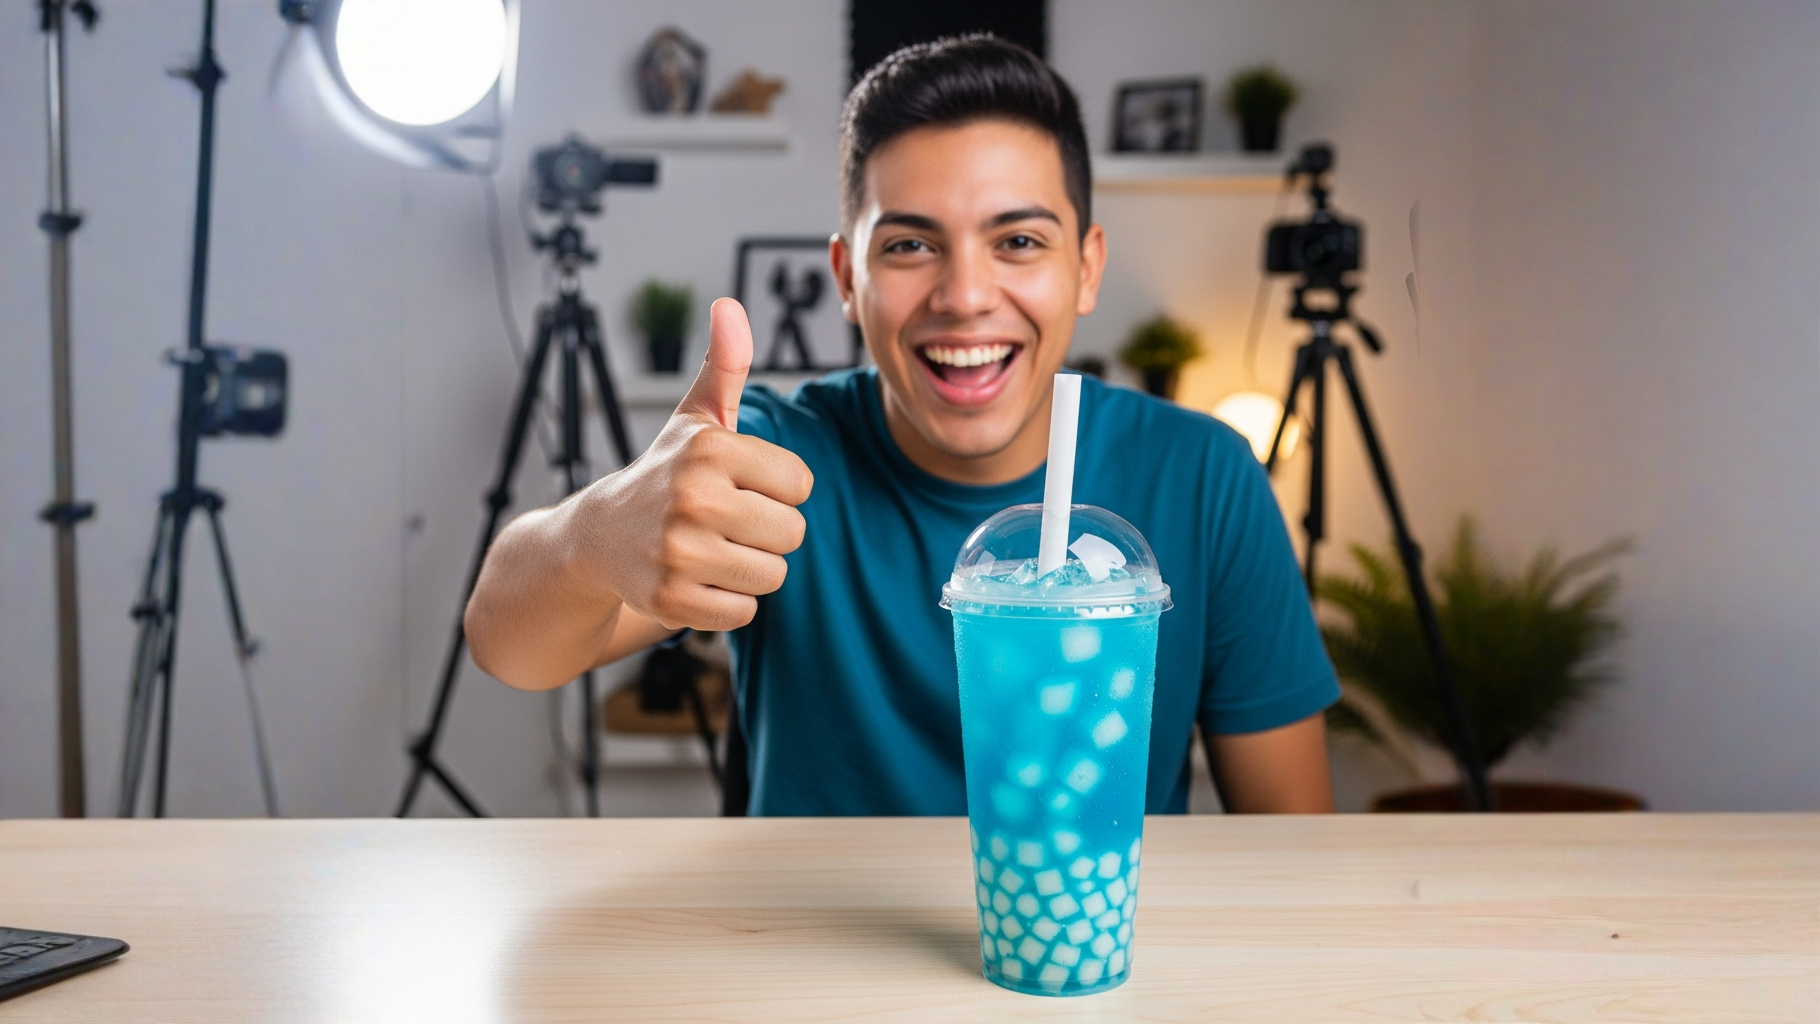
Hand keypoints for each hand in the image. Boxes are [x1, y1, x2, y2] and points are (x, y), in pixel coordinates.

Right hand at [573, 298, 812, 630]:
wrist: (597, 537)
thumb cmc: (666, 473)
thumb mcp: (696, 417)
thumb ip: (725, 365)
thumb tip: (730, 305)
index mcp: (710, 449)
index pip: (801, 484)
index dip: (778, 490)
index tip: (740, 485)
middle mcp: (693, 497)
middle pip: (792, 533)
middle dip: (767, 533)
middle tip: (725, 523)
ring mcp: (679, 551)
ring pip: (772, 575)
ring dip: (749, 569)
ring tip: (712, 550)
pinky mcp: (671, 599)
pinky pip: (743, 612)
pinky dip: (728, 602)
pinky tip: (697, 580)